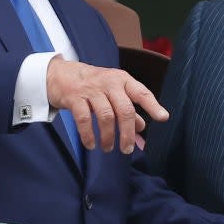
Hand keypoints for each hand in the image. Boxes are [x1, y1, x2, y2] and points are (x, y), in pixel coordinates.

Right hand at [46, 56, 167, 153]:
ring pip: (106, 116)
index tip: (163, 118)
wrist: (60, 73)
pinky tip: (91, 144)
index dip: (153, 106)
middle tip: (127, 149)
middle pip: (124, 109)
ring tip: (108, 148)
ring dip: (108, 136)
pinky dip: (88, 135)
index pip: (141, 92)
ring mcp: (91, 89)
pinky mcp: (74, 97)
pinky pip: (84, 119)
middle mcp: (109, 83)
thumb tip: (142, 127)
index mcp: (122, 80)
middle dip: (127, 132)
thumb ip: (128, 108)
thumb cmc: (92, 84)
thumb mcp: (113, 91)